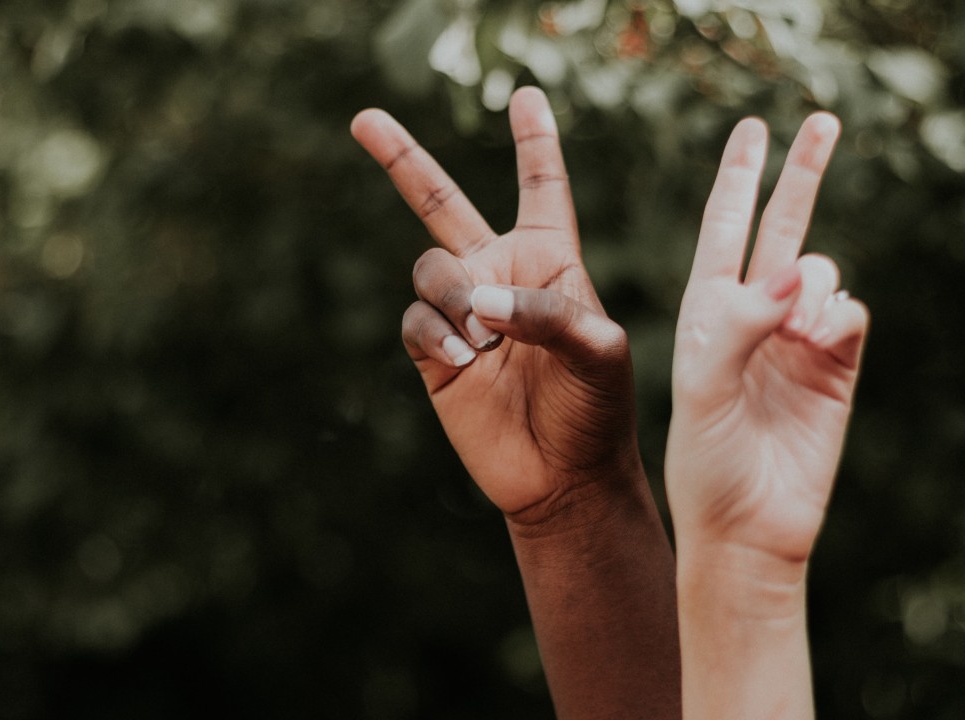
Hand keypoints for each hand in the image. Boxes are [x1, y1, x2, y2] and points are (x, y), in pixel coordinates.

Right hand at [351, 87, 639, 525]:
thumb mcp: (600, 352)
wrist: (563, 478)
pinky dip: (438, 336)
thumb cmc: (598, 409)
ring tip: (484, 340)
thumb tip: (476, 303)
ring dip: (453, 296)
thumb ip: (546, 312)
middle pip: (441, 203)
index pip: (541, 186)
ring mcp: (461, 314)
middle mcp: (498, 275)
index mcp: (549, 259)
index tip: (525, 95)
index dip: (534, 141)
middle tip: (364, 118)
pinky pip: (414, 320)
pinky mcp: (434, 354)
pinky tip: (467, 362)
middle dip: (402, 159)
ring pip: (428, 269)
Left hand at [666, 113, 868, 568]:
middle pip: (783, 228)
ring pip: (823, 272)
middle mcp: (755, 316)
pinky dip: (839, 316)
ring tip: (795, 331)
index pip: (724, 228)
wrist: (749, 527)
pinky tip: (821, 341)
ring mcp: (799, 339)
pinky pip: (851, 313)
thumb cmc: (706, 462)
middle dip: (802, 175)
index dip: (739, 178)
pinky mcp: (838, 366)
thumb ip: (741, 323)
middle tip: (824, 120)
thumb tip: (800, 272)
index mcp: (707, 312)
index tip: (753, 128)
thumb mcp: (702, 388)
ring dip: (813, 284)